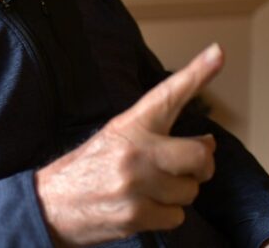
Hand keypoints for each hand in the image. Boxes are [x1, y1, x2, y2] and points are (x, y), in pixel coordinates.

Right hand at [34, 43, 223, 246]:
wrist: (50, 204)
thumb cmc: (86, 169)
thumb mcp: (116, 137)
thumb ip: (158, 136)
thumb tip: (208, 143)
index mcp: (130, 125)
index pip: (168, 95)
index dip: (197, 73)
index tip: (218, 52)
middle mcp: (135, 151)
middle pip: (198, 156)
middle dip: (201, 166)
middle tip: (191, 169)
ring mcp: (136, 184)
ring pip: (189, 191)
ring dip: (177, 194)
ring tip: (152, 190)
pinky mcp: (135, 214)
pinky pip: (176, 217)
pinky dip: (166, 216)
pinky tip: (145, 208)